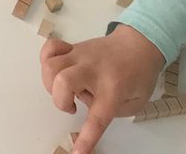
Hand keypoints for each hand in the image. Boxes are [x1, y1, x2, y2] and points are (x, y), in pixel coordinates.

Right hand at [40, 25, 163, 152]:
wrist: (139, 43)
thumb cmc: (139, 74)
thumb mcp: (135, 101)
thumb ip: (111, 110)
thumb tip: (85, 103)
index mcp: (113, 88)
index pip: (97, 116)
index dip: (86, 137)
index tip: (77, 152)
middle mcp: (93, 70)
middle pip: (63, 81)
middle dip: (60, 101)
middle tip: (72, 106)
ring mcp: (80, 55)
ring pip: (50, 65)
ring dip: (50, 84)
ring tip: (64, 90)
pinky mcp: (72, 47)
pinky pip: (50, 48)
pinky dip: (45, 60)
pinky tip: (56, 70)